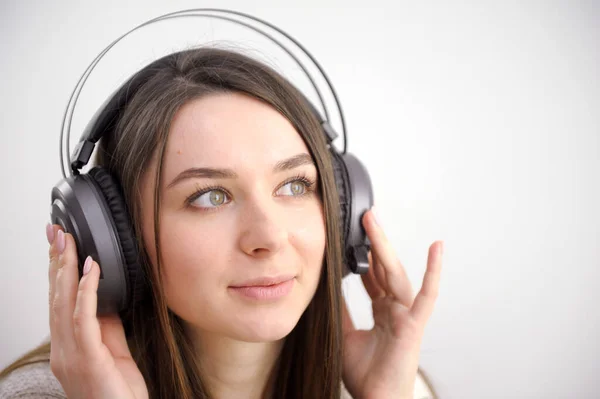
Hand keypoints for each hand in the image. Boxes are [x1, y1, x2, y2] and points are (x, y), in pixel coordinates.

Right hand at [47, 224, 148, 398]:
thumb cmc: (119, 393)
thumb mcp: (113, 351)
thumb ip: (106, 325)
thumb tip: (105, 295)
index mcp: (68, 347)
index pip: (58, 301)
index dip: (56, 271)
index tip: (58, 244)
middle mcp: (62, 350)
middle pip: (54, 297)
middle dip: (55, 262)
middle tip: (56, 231)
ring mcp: (71, 356)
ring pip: (63, 304)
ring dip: (66, 269)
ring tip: (69, 241)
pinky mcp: (87, 360)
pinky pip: (84, 320)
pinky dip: (86, 291)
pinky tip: (90, 270)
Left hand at [341, 209, 442, 398]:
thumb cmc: (367, 374)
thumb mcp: (344, 335)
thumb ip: (340, 310)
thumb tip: (327, 287)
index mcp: (382, 312)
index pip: (372, 277)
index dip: (364, 256)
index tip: (353, 234)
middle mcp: (395, 309)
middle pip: (384, 269)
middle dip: (374, 242)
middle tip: (365, 216)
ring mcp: (406, 315)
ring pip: (396, 275)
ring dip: (386, 248)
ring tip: (375, 223)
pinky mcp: (414, 325)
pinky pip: (426, 296)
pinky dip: (433, 272)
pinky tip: (437, 248)